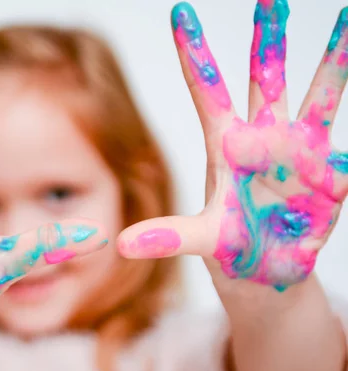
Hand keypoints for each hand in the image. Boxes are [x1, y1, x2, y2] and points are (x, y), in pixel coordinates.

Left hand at [118, 1, 347, 290]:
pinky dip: (343, 154)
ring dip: (333, 61)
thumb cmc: (228, 246)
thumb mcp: (197, 239)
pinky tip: (344, 148)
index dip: (194, 52)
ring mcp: (298, 151)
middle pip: (265, 79)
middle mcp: (262, 138)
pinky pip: (342, 153)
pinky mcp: (328, 173)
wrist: (265, 269)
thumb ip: (166, 237)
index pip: (206, 89)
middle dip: (269, 39)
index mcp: (224, 145)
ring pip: (317, 95)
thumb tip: (122, 245)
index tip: (180, 12)